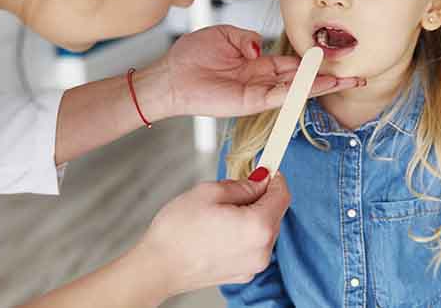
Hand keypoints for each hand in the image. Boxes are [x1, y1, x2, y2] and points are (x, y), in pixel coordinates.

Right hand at [135, 169, 290, 295]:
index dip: (275, 177)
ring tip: (220, 211)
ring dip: (251, 215)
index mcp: (258, 227)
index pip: (282, 195)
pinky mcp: (242, 274)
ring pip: (263, 230)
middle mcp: (262, 251)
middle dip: (260, 197)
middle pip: (274, 213)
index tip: (265, 167)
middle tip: (234, 187)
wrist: (157, 267)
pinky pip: (252, 246)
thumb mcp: (209, 192)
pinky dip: (243, 233)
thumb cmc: (177, 230)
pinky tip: (219, 229)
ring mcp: (253, 266)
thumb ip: (242, 185)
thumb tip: (261, 180)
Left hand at [157, 24, 363, 117]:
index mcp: (257, 63)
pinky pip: (280, 96)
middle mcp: (262, 80)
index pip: (292, 64)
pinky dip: (299, 91)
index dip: (313, 61)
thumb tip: (261, 44)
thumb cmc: (190, 57)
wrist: (170, 77)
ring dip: (321, 86)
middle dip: (328, 78)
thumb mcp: (225, 36)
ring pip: (297, 90)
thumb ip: (248, 39)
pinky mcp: (250, 102)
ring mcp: (258, 93)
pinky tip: (316, 85)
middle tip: (356, 75)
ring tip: (347, 81)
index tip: (334, 56)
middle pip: (302, 79)